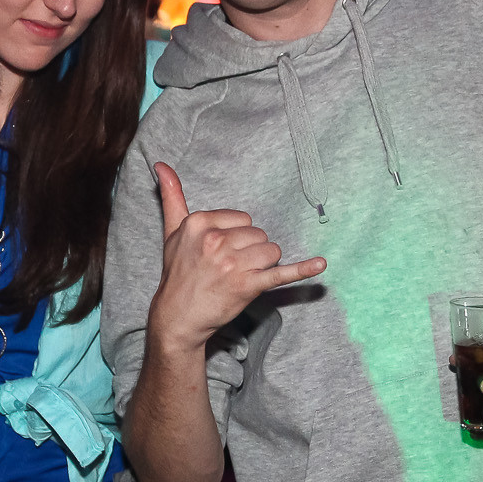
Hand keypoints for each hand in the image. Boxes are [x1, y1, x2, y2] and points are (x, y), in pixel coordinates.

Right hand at [147, 163, 324, 351]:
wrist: (178, 317)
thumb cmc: (178, 273)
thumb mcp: (171, 232)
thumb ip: (171, 196)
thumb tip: (161, 164)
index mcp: (200, 223)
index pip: (243, 219)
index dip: (237, 237)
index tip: (219, 252)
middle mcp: (215, 241)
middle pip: (259, 235)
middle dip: (250, 251)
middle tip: (227, 269)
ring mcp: (232, 264)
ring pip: (271, 252)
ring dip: (262, 265)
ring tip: (239, 277)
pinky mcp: (247, 286)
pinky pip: (280, 274)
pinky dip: (302, 270)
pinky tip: (321, 264)